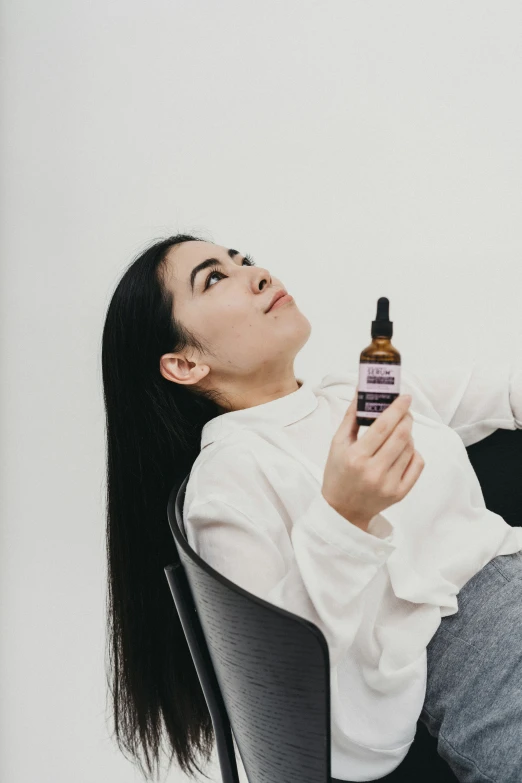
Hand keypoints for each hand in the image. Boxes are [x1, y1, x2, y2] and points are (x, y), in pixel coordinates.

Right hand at [321, 389, 423, 529]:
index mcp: (356, 457)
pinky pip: (417, 464)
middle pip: (401, 435)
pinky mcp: (400, 493)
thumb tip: (361, 391)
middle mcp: (374, 471)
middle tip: (404, 410)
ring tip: (399, 431)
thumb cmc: (338, 473)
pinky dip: (414, 452)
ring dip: (408, 434)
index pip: (383, 426)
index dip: (396, 409)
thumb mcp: (337, 444)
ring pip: (410, 448)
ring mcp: (389, 484)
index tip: (405, 397)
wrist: (343, 510)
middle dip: (406, 417)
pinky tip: (403, 450)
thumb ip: (351, 417)